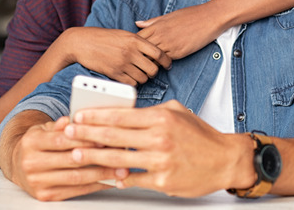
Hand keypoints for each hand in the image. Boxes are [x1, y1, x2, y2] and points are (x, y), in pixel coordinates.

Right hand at [3, 114, 128, 200]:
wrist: (17, 164)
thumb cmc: (38, 144)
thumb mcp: (45, 128)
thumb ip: (61, 124)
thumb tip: (75, 119)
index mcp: (32, 142)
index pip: (62, 140)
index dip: (85, 139)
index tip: (106, 138)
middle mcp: (31, 163)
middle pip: (71, 160)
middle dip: (98, 157)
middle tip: (120, 154)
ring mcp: (37, 182)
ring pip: (76, 178)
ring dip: (102, 174)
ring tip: (121, 170)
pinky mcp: (44, 195)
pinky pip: (75, 191)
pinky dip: (95, 186)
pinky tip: (109, 181)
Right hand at [57, 27, 170, 84]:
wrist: (82, 42)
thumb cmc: (103, 37)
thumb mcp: (123, 34)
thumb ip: (138, 42)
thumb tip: (153, 51)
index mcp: (135, 40)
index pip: (159, 53)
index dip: (166, 61)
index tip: (167, 65)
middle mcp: (130, 52)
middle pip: (153, 69)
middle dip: (153, 72)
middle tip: (149, 71)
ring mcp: (122, 63)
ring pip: (143, 78)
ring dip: (143, 78)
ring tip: (137, 73)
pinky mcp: (114, 73)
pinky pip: (131, 83)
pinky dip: (132, 82)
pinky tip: (129, 78)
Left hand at [64, 100, 255, 196]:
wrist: (225, 160)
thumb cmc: (201, 135)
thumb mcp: (177, 112)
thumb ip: (151, 112)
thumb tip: (124, 113)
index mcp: (161, 118)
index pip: (120, 115)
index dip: (95, 116)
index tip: (78, 116)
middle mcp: (160, 138)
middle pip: (114, 136)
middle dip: (86, 134)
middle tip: (68, 133)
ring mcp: (161, 161)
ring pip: (119, 159)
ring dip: (94, 157)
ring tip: (77, 154)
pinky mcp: (163, 182)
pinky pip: (133, 180)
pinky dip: (117, 177)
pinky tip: (103, 175)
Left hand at [136, 3, 226, 59]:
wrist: (209, 18)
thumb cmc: (190, 15)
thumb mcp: (169, 16)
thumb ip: (152, 22)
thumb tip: (137, 23)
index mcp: (157, 25)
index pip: (137, 38)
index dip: (134, 45)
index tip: (133, 50)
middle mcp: (161, 36)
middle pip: (142, 50)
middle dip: (138, 56)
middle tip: (136, 62)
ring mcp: (169, 45)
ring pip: (152, 58)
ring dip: (149, 62)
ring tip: (147, 66)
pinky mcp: (179, 52)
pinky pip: (165, 61)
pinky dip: (161, 64)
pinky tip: (161, 65)